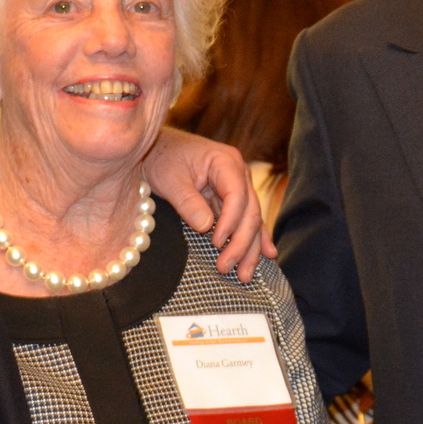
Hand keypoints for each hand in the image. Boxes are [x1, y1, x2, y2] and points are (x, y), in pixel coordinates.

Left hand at [144, 127, 269, 279]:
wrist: (155, 147)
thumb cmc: (160, 158)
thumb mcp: (169, 179)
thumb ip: (187, 202)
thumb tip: (206, 227)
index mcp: (226, 162)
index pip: (237, 196)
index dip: (230, 222)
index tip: (216, 242)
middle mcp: (238, 173)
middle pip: (249, 212)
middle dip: (241, 243)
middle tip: (226, 267)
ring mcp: (238, 187)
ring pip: (251, 221)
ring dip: (248, 249)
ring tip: (244, 275)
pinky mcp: (231, 200)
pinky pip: (245, 221)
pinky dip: (253, 239)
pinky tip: (267, 254)